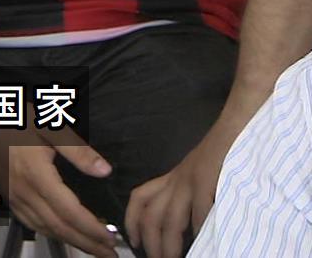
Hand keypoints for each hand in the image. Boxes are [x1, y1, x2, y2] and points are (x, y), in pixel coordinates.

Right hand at [0, 124, 119, 257]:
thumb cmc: (16, 117)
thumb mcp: (51, 126)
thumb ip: (78, 151)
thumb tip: (104, 171)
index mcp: (36, 174)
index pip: (69, 211)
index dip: (92, 228)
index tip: (112, 238)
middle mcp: (23, 191)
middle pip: (59, 227)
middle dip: (86, 243)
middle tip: (110, 253)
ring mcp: (13, 196)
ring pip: (44, 228)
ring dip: (71, 241)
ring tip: (94, 248)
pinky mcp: (7, 196)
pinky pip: (30, 223)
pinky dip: (50, 233)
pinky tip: (63, 234)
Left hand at [125, 128, 230, 257]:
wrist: (236, 125)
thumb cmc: (221, 152)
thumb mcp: (195, 173)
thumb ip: (186, 193)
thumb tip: (185, 226)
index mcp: (171, 177)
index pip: (140, 198)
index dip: (131, 221)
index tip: (133, 241)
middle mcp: (176, 179)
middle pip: (151, 214)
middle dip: (150, 241)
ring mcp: (191, 179)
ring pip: (169, 217)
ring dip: (169, 243)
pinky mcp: (208, 177)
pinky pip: (199, 208)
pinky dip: (198, 227)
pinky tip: (201, 241)